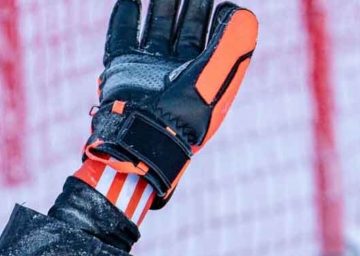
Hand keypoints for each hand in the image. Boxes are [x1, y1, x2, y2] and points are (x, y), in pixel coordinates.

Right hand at [87, 0, 256, 206]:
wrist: (141, 139)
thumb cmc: (184, 115)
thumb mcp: (217, 77)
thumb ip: (232, 42)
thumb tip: (238, 10)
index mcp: (201, 73)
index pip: (211, 35)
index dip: (217, 15)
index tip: (220, 3)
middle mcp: (174, 69)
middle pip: (183, 26)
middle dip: (188, 4)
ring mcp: (146, 67)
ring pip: (155, 26)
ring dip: (159, 5)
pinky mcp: (121, 68)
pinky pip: (122, 36)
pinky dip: (125, 16)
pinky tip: (130, 0)